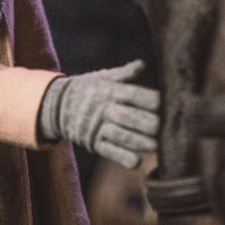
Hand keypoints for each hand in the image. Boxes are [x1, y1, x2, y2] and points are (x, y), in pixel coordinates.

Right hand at [38, 60, 159, 168]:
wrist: (57, 105)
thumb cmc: (87, 88)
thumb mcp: (102, 77)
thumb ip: (124, 73)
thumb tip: (141, 64)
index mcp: (109, 90)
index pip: (133, 94)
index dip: (151, 100)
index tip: (165, 104)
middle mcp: (103, 108)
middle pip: (131, 117)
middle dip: (151, 124)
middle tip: (167, 127)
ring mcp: (97, 127)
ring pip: (123, 137)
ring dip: (143, 143)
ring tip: (159, 146)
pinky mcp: (93, 143)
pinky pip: (110, 152)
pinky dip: (124, 158)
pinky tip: (137, 161)